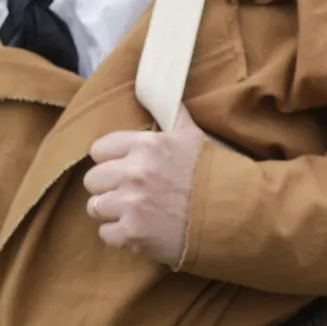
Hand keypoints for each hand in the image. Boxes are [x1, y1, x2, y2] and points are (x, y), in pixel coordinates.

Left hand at [83, 105, 205, 266]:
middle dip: (107, 186)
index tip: (121, 168)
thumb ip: (172, 113)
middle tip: (126, 192)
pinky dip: (119, 235)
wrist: (233, 214)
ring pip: (95, 206)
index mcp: (145, 146)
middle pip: (93, 179)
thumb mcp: (192, 136)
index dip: (109, 160)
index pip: (99, 149)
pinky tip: (137, 231)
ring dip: (111, 211)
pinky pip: (106, 234)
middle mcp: (134, 173)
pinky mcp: (134, 234)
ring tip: (131, 212)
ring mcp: (132, 205)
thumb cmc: (212, 173)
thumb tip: (162, 90)